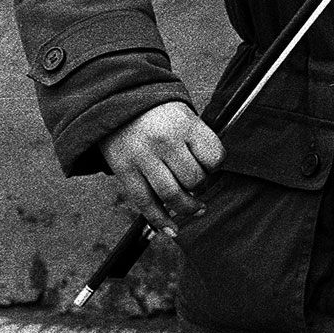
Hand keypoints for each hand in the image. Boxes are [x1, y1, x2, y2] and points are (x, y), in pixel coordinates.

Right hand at [97, 101, 223, 237]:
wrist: (117, 102)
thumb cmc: (160, 114)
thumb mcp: (185, 117)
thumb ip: (199, 143)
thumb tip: (213, 178)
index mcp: (186, 124)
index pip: (214, 157)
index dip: (216, 168)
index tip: (211, 168)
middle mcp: (165, 141)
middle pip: (194, 179)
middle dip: (200, 187)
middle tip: (198, 184)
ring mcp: (143, 157)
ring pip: (172, 195)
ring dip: (186, 208)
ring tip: (195, 209)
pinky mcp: (124, 171)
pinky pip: (145, 203)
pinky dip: (160, 220)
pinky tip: (171, 229)